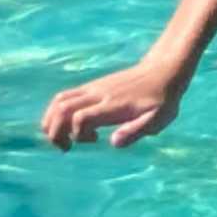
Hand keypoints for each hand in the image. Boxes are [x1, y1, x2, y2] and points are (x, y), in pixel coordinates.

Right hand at [40, 58, 185, 149]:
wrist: (164, 69)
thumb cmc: (163, 98)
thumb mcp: (159, 118)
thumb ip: (136, 131)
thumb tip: (112, 142)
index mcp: (112, 105)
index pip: (80, 118)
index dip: (78, 135)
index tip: (96, 140)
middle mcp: (97, 94)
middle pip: (61, 109)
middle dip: (55, 133)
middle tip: (68, 147)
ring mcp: (92, 88)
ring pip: (58, 101)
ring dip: (52, 122)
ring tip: (64, 137)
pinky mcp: (92, 86)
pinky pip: (64, 97)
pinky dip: (58, 113)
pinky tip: (74, 125)